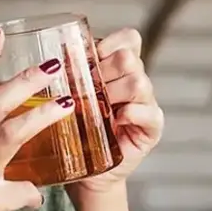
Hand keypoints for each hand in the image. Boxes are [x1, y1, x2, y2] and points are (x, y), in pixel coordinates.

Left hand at [69, 28, 163, 198]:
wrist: (85, 172)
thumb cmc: (75, 131)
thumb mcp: (70, 97)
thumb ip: (70, 74)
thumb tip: (59, 54)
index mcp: (120, 68)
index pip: (129, 39)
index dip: (109, 44)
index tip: (88, 59)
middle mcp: (137, 81)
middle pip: (129, 58)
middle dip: (103, 71)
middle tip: (85, 89)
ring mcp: (147, 104)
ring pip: (138, 83)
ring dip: (113, 92)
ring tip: (97, 107)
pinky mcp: (152, 128)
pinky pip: (150, 113)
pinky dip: (131, 113)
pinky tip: (117, 120)